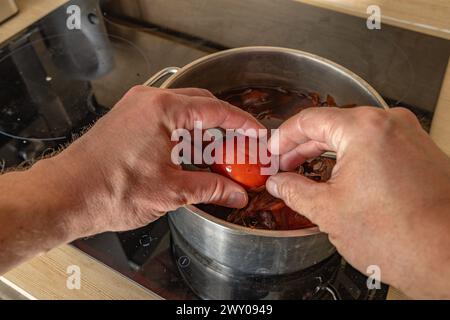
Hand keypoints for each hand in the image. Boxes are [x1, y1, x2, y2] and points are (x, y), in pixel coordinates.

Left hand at [41, 86, 262, 234]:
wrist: (65, 196)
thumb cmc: (109, 190)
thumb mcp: (171, 192)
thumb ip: (211, 188)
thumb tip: (235, 194)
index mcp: (164, 110)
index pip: (217, 110)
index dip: (243, 123)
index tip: (257, 133)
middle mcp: (149, 101)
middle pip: (201, 104)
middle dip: (224, 124)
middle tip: (241, 145)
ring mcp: (135, 108)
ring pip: (182, 111)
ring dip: (202, 129)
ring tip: (217, 154)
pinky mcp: (126, 120)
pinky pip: (164, 118)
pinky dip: (183, 132)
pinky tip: (190, 154)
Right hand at [266, 106, 449, 298]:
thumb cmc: (398, 237)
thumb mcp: (328, 211)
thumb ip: (294, 190)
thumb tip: (278, 182)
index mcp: (364, 129)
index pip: (310, 120)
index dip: (284, 136)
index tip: (273, 151)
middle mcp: (390, 124)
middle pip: (333, 125)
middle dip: (304, 146)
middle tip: (284, 165)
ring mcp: (409, 137)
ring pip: (355, 136)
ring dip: (328, 152)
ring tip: (307, 171)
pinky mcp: (419, 153)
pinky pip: (376, 147)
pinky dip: (352, 158)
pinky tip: (339, 176)